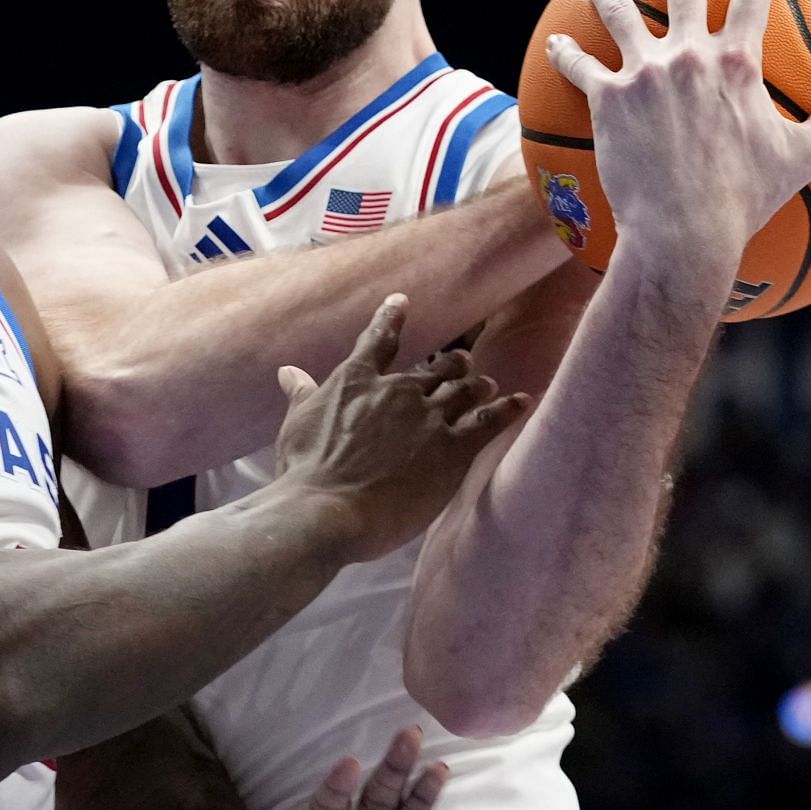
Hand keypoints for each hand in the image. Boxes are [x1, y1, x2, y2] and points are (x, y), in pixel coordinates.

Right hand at [274, 294, 528, 561]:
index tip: (402, 301)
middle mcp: (399, 390)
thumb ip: (301, 394)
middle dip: (452, 366)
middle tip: (460, 365)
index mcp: (358, 380)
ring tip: (486, 384)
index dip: (391, 318)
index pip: (378, 340)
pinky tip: (521, 400)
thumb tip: (290, 372)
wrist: (327, 508)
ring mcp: (429, 418)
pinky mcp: (453, 450)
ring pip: (466, 390)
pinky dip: (507, 409)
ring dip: (478, 385)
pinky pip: (489, 422)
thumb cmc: (305, 468)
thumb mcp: (297, 424)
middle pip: (437, 368)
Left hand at [547, 0, 810, 260]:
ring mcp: (644, 74)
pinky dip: (564, 53)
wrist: (684, 230)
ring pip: (618, 12)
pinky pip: (579, 66)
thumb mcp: (805, 156)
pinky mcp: (607, 99)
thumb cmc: (746, 197)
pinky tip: (554, 44)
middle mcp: (689, 56)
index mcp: (738, 62)